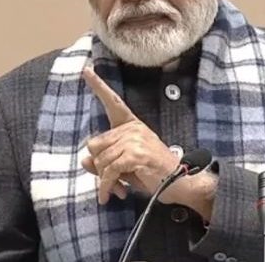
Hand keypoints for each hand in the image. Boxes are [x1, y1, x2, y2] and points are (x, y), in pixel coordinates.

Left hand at [80, 67, 180, 204]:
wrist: (180, 183)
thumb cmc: (153, 174)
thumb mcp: (125, 167)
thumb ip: (104, 163)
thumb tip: (85, 161)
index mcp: (131, 125)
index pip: (113, 102)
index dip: (98, 86)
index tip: (86, 70)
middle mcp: (132, 129)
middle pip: (95, 145)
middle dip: (100, 167)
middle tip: (111, 182)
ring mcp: (135, 140)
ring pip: (101, 160)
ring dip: (105, 179)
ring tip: (118, 189)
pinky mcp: (136, 154)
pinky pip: (110, 171)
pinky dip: (107, 185)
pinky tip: (111, 195)